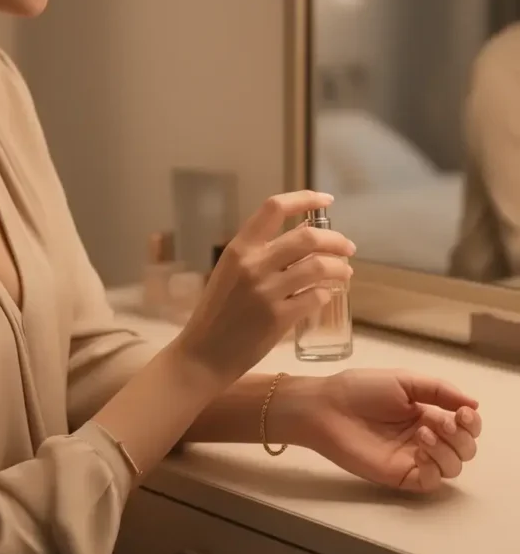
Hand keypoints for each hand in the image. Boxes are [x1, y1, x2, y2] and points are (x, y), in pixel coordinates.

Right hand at [176, 191, 354, 386]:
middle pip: (307, 237)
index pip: (275, 208)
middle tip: (348, 248)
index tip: (327, 200)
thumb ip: (259, 254)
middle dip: (336, 240)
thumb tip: (304, 235)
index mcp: (239, 248)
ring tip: (345, 273)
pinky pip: (315, 297)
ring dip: (339, 268)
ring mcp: (266, 292)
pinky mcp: (278, 318)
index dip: (305, 198)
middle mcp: (253, 265)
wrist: (204, 354)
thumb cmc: (218, 312)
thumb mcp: (230, 272)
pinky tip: (325, 296)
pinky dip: (326, 294)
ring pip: (318, 267)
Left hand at [290, 369, 480, 492]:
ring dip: (448, 450)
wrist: (328, 407)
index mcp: (428, 415)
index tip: (462, 412)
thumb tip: (474, 404)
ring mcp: (413, 459)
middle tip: (442, 422)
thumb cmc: (362, 390)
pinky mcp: (399, 475)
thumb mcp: (405, 380)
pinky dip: (434, 467)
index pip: (465, 427)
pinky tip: (420, 450)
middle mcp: (425, 439)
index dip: (471, 423)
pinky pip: (431, 482)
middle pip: (465, 450)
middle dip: (461, 436)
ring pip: (453, 468)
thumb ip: (440, 390)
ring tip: (423, 433)